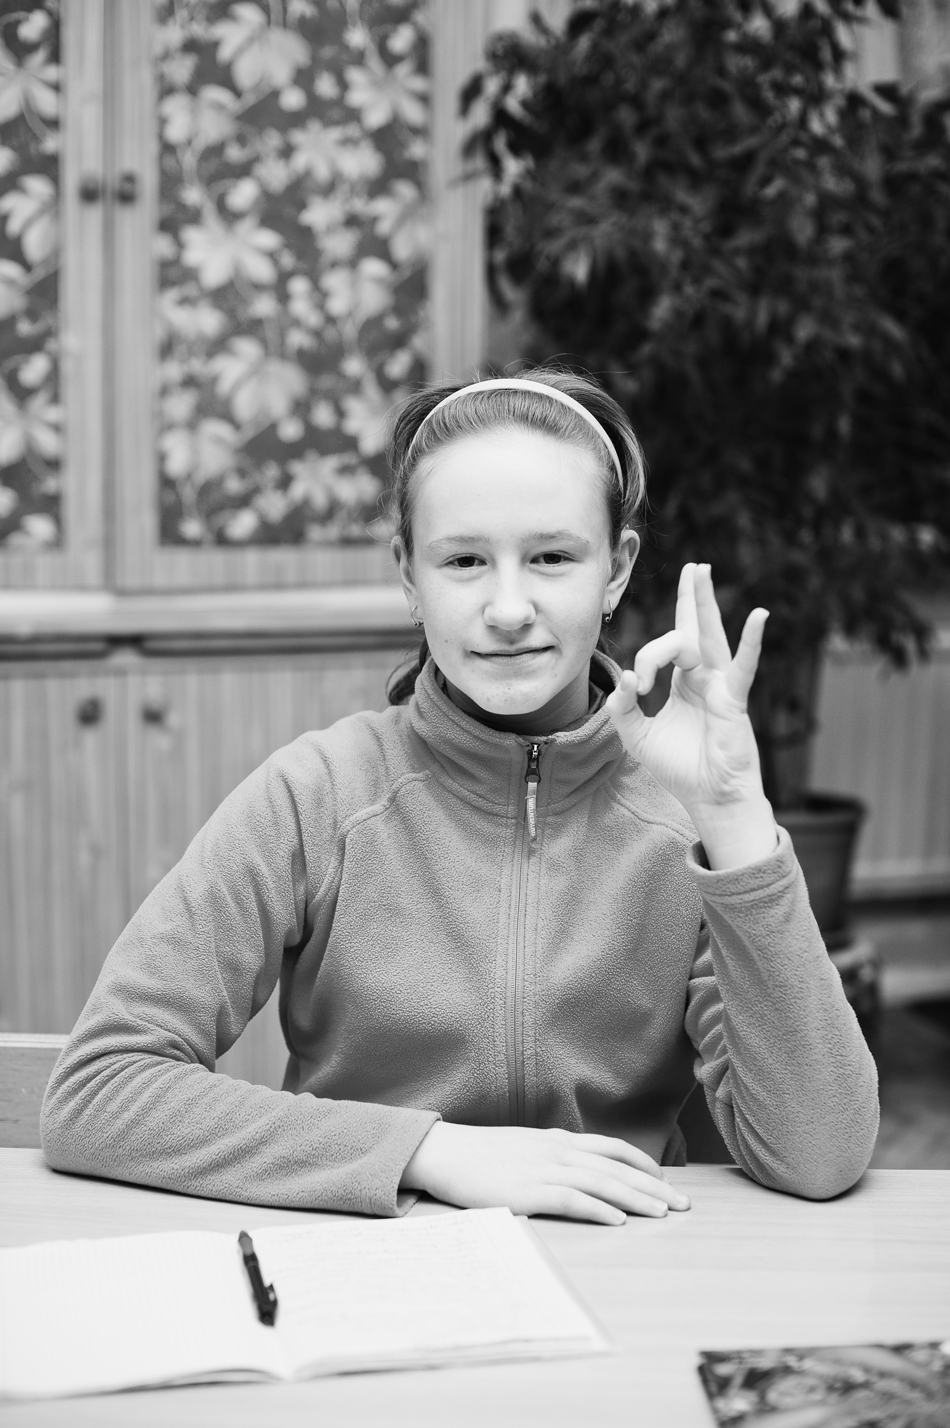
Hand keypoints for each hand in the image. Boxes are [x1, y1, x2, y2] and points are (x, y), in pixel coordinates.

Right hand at [400, 1122, 689, 1224]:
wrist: (445, 1152)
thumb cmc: (482, 1154)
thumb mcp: (525, 1146)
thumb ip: (552, 1154)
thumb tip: (578, 1166)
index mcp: (558, 1139)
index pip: (612, 1147)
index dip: (643, 1164)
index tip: (666, 1181)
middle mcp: (557, 1150)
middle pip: (616, 1167)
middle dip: (653, 1187)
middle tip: (683, 1205)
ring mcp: (543, 1169)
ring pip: (601, 1183)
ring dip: (635, 1199)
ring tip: (661, 1215)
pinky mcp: (528, 1191)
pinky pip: (571, 1200)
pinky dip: (597, 1210)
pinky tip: (617, 1221)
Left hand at [605, 563, 776, 868]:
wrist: (709, 798)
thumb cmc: (680, 769)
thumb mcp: (638, 737)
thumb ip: (623, 708)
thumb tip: (622, 678)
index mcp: (683, 683)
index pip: (663, 651)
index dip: (645, 659)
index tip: (635, 685)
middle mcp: (704, 679)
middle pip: (695, 629)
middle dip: (692, 597)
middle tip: (693, 566)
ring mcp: (721, 686)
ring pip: (711, 638)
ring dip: (705, 604)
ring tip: (703, 571)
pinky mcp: (733, 701)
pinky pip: (743, 668)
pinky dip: (751, 642)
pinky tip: (759, 616)